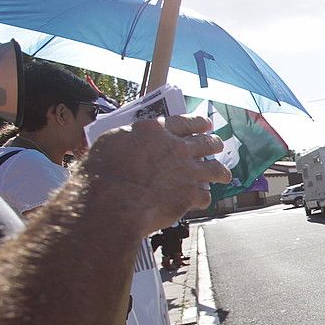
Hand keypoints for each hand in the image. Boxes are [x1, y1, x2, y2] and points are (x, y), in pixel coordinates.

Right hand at [81, 115, 230, 234]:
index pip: (184, 122)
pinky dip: (202, 199)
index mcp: (155, 130)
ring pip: (215, 169)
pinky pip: (205, 196)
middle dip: (214, 143)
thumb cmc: (100, 174)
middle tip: (218, 144)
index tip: (206, 123)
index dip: (197, 122)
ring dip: (221, 172)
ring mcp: (187, 171)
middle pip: (205, 142)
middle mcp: (176, 147)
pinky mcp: (190, 194)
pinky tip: (200, 201)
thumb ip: (130, 139)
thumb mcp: (111, 144)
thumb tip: (133, 141)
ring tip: (224, 175)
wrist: (111, 202)